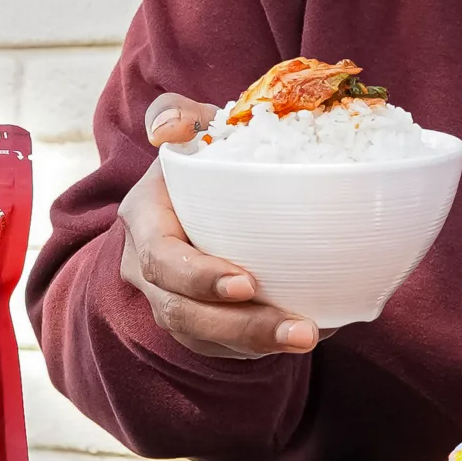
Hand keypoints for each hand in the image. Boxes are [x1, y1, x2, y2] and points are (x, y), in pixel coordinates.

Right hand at [116, 93, 321, 358]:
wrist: (207, 190)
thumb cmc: (202, 154)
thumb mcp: (188, 125)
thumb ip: (174, 112)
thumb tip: (171, 128)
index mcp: (146, 222)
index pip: (161, 259)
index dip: (198, 277)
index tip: (247, 283)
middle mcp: (151, 271)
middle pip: (184, 313)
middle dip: (241, 326)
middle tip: (299, 328)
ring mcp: (174, 302)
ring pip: (207, 339)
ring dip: (259, 343)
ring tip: (310, 335)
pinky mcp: (202, 324)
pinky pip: (228, 348)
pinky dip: (265, 345)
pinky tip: (316, 330)